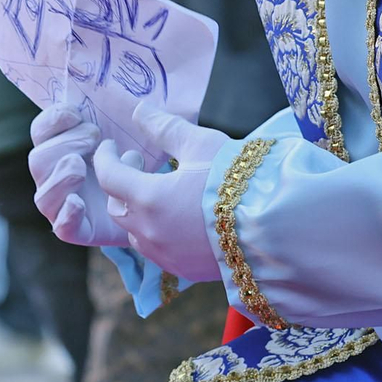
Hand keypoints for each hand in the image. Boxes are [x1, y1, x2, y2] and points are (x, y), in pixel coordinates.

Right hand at [28, 105, 131, 246]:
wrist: (162, 205)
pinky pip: (62, 227)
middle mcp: (57, 176)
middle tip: (94, 136)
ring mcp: (65, 205)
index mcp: (63, 147)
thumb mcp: (135, 135)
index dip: (52, 119)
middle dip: (64, 144)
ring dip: (60, 177)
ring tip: (82, 167)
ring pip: (43, 196)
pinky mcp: (80, 230)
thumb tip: (141, 106)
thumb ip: (126, 117)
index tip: (77, 113)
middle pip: (38, 160)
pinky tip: (79, 202)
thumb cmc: (142, 162)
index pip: (41, 130)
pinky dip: (66, 214)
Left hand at [91, 101, 229, 281]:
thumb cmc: (237, 178)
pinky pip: (157, 251)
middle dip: (121, 183)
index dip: (105, 157)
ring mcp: (167, 256)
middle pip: (117, 208)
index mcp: (149, 199)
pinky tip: (177, 217)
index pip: (109, 177)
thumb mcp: (201, 144)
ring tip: (161, 190)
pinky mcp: (185, 270)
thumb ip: (165, 128)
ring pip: (135, 233)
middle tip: (141, 163)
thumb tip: (138, 110)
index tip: (110, 146)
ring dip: (137, 211)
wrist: (276, 225)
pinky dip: (156, 232)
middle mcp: (151, 232)